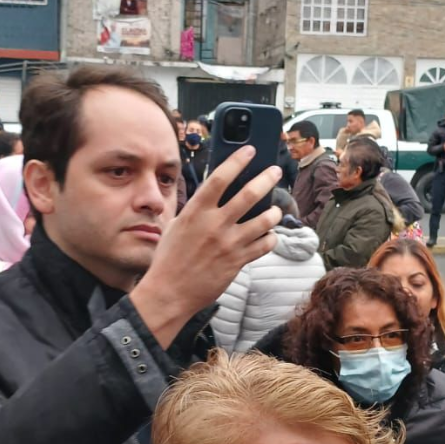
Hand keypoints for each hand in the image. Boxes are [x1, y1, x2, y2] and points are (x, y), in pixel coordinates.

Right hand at [130, 146, 281, 347]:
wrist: (169, 292)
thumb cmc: (169, 258)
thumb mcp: (175, 226)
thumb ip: (195, 211)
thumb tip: (211, 196)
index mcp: (195, 212)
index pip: (220, 178)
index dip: (237, 161)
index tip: (250, 151)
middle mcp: (214, 225)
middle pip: (249, 194)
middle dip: (266, 179)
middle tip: (275, 171)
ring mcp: (229, 244)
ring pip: (264, 220)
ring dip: (274, 212)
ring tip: (275, 209)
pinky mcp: (238, 262)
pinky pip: (264, 245)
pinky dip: (270, 238)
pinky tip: (267, 236)